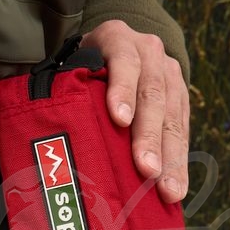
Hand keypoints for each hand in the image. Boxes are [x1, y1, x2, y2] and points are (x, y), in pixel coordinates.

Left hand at [80, 20, 189, 203]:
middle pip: (152, 94)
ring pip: (173, 116)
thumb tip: (47, 138)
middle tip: (146, 169)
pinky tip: (176, 188)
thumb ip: (66, 89)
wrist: (116, 48)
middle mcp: (149, 52)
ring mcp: (170, 74)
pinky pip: (183, 132)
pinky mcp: (182, 98)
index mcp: (117, 38)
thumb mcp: (72, 65)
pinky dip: (179, 162)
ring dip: (171, 157)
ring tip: (168, 190)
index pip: (123, 61)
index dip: (122, 89)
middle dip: (149, 136)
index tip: (119, 119)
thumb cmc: (81, 68)